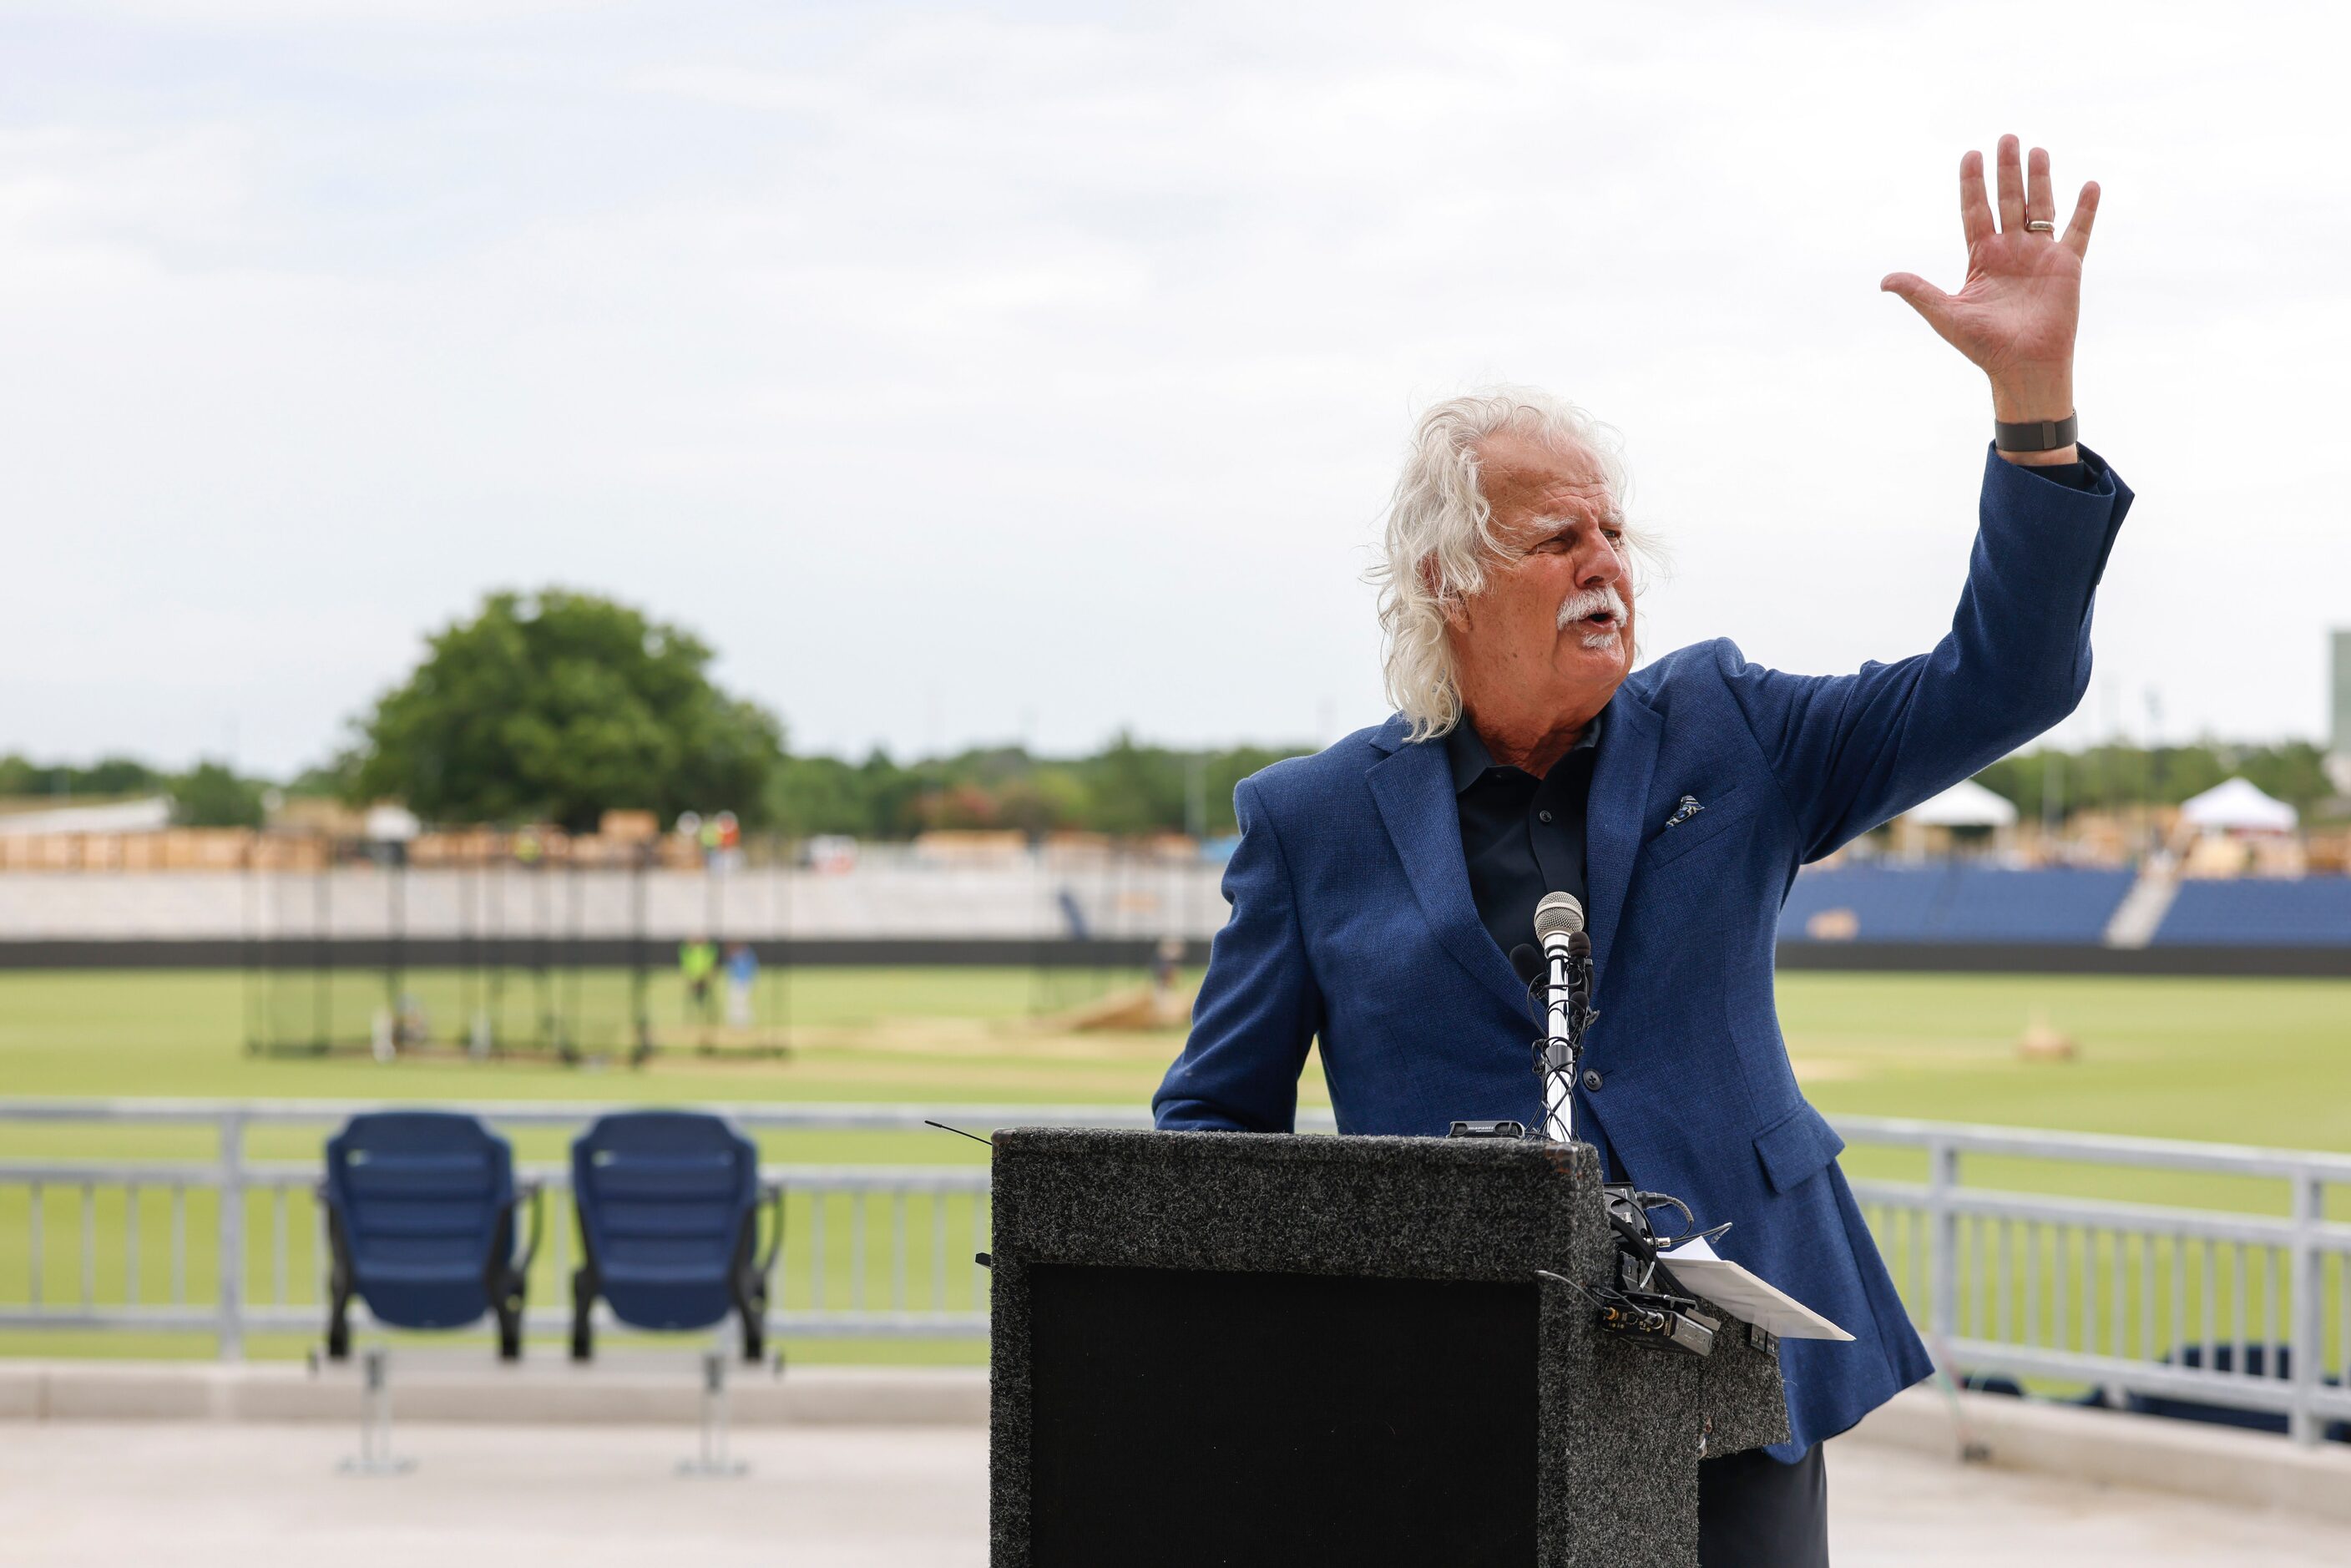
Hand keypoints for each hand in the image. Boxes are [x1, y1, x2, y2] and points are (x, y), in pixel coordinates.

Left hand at [1882, 135, 2098, 459]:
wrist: (2023, 368)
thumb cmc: (1984, 346)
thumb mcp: (1946, 315)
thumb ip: (1919, 292)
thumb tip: (1883, 280)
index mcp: (1982, 258)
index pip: (1974, 211)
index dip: (1972, 184)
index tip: (1970, 153)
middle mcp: (2011, 251)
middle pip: (2007, 201)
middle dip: (2006, 170)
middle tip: (2006, 137)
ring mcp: (2040, 256)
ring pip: (2040, 208)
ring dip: (2039, 179)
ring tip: (2036, 149)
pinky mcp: (2067, 266)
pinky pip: (2078, 232)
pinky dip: (2085, 210)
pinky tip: (2089, 185)